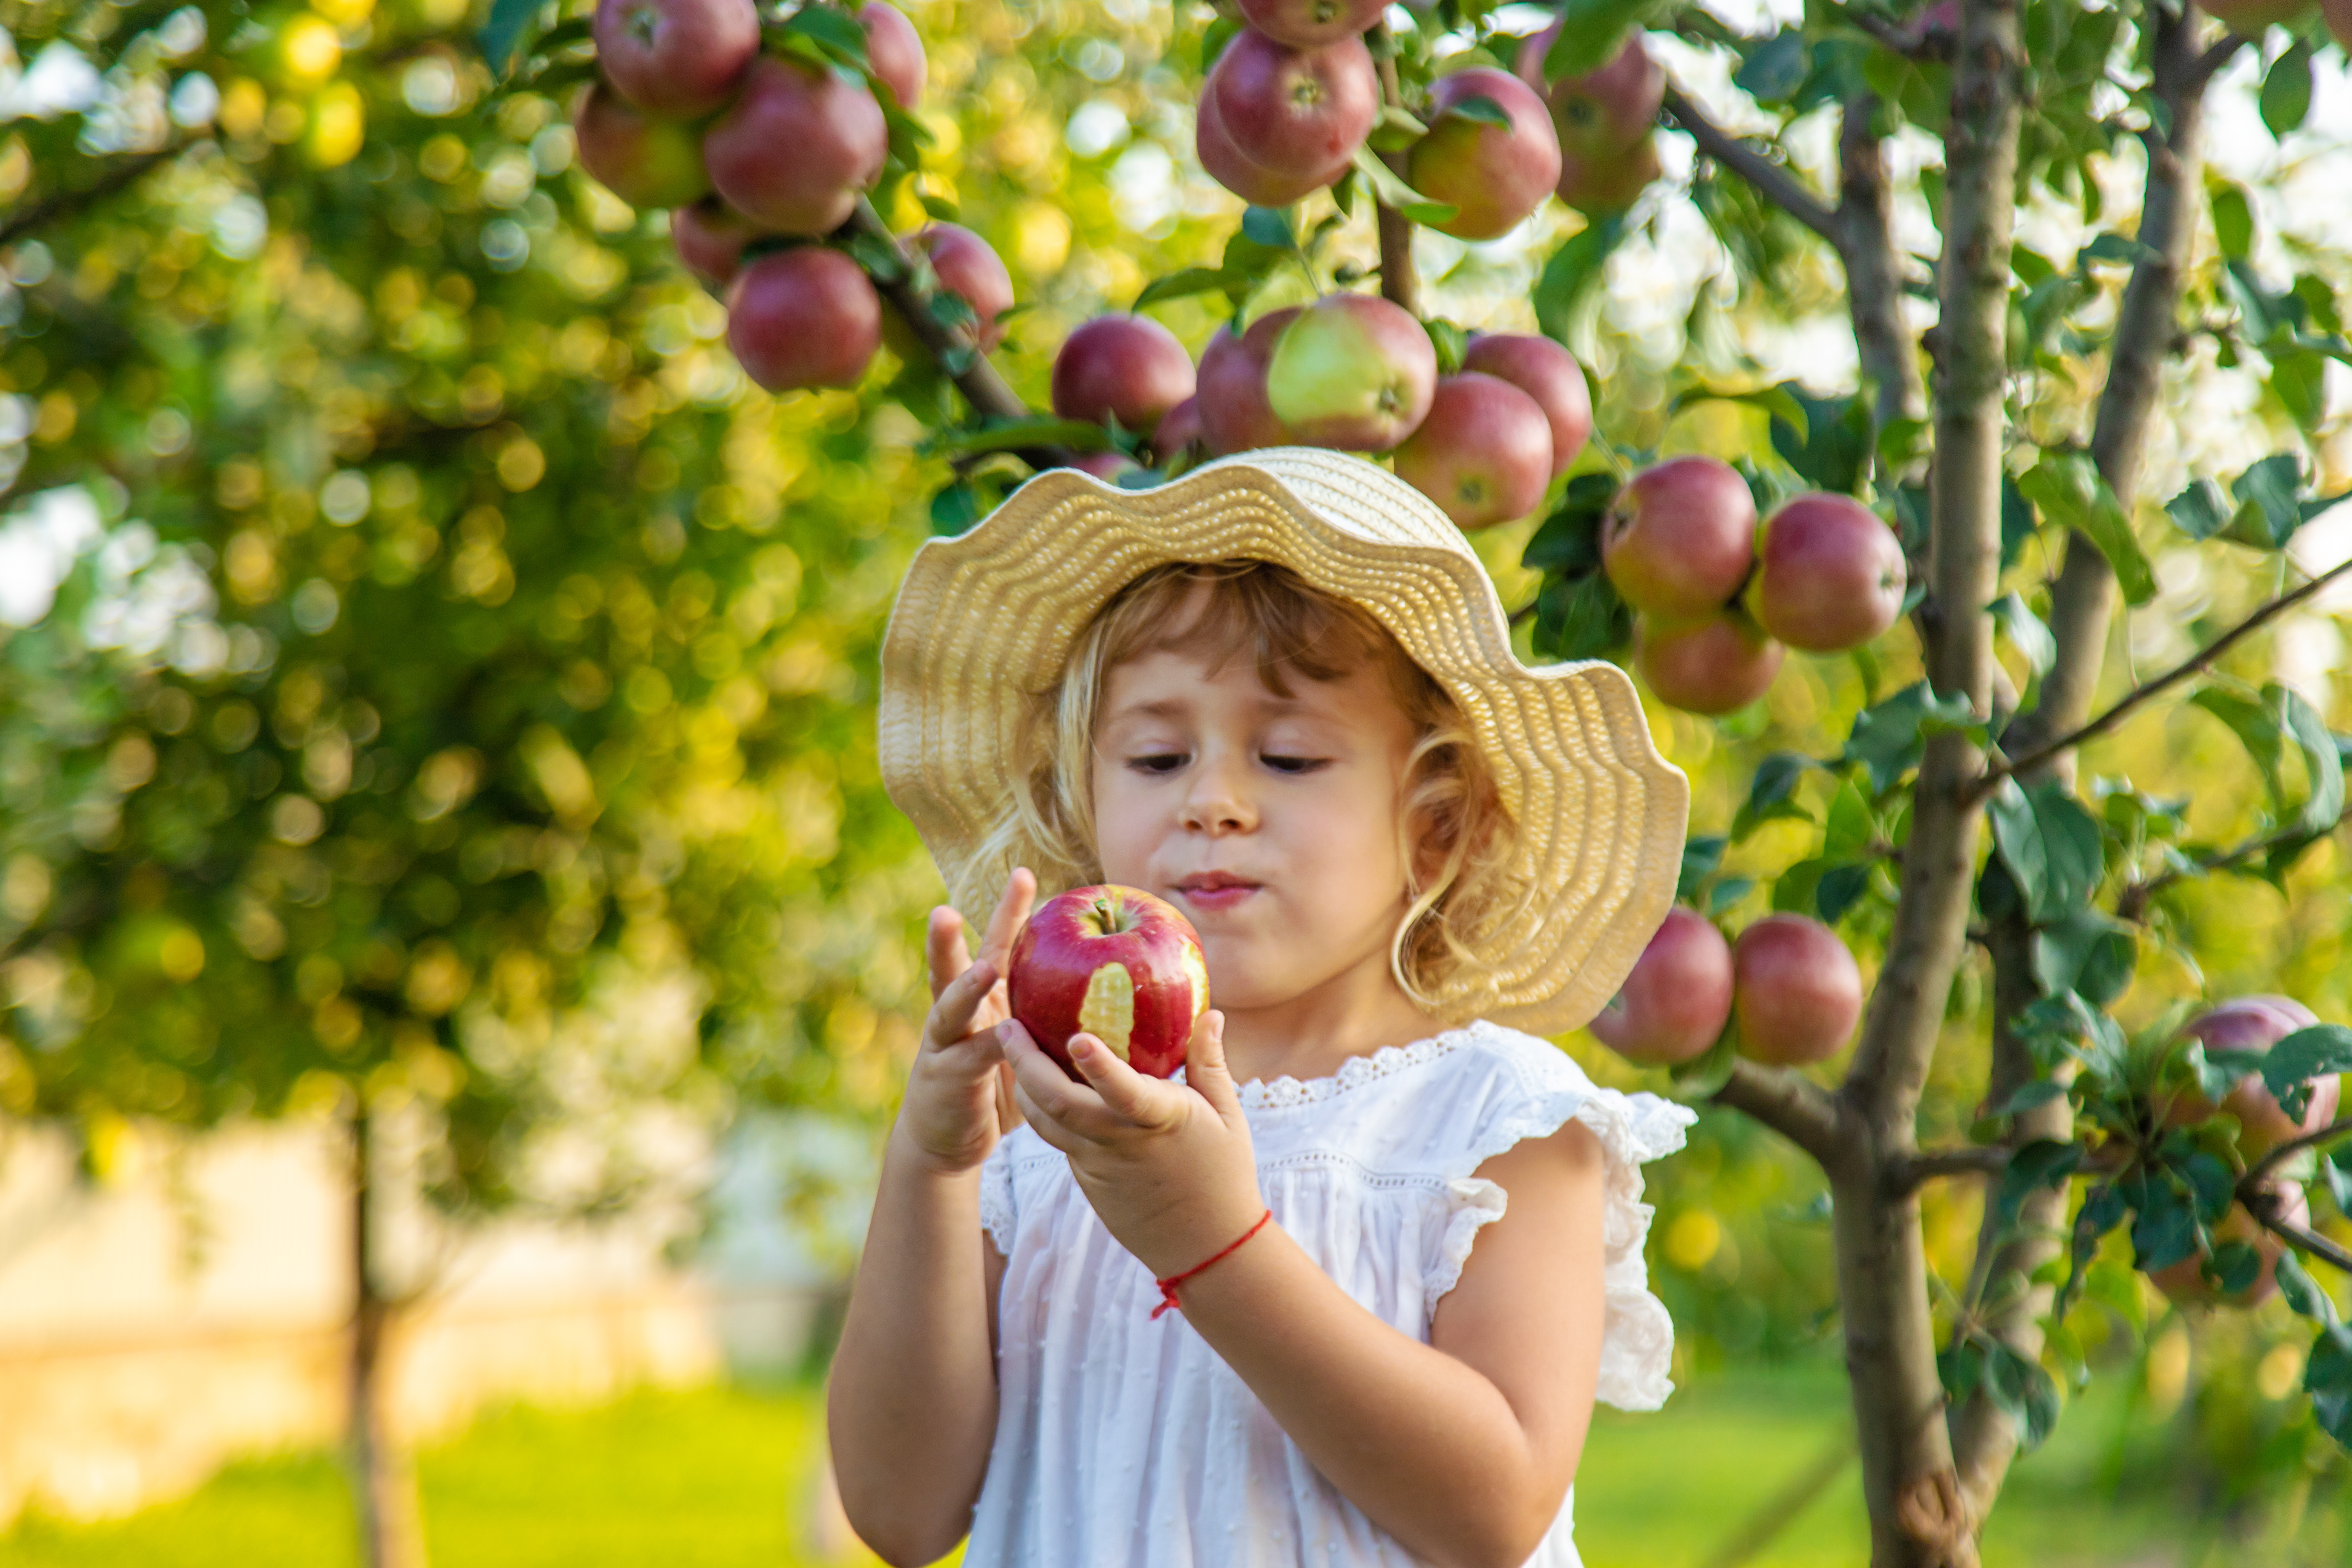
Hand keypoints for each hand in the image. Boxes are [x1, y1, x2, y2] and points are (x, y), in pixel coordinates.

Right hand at [897, 869, 1034, 1174]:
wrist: (948, 1138)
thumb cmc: (997, 1083)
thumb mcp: (1024, 1042)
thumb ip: (1048, 1016)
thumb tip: (1112, 987)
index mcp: (982, 997)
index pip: (996, 944)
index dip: (1008, 911)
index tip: (1024, 873)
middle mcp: (958, 1012)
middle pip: (955, 966)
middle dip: (950, 937)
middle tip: (950, 909)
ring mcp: (945, 1043)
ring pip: (950, 1009)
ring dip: (966, 987)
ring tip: (983, 968)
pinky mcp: (947, 1077)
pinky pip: (972, 1058)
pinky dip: (990, 1047)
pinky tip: (1003, 1037)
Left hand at [1001, 1007, 1264, 1280]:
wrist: (1204, 1247)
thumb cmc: (1222, 1173)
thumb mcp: (1227, 1115)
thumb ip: (1209, 1062)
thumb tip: (1211, 1012)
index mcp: (1160, 1121)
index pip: (1125, 1093)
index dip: (1100, 1067)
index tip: (1076, 1037)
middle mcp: (1120, 1143)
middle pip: (1059, 1105)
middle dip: (1025, 1064)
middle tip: (1007, 1026)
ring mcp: (1097, 1165)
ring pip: (1045, 1123)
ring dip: (1023, 1085)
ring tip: (1012, 1046)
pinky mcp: (1086, 1180)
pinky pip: (1057, 1139)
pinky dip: (1043, 1109)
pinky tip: (1037, 1082)